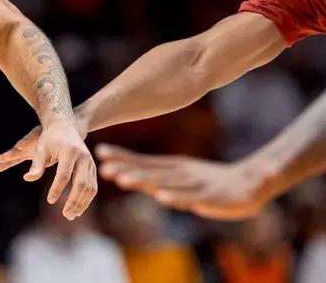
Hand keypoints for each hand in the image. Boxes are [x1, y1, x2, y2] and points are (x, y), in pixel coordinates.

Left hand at [0, 120, 96, 219]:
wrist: (65, 125)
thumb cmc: (49, 138)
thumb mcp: (40, 149)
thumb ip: (36, 164)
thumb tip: (28, 178)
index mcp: (70, 152)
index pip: (63, 175)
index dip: (57, 189)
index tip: (50, 201)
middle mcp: (83, 157)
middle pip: (81, 183)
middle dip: (73, 201)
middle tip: (65, 215)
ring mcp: (90, 162)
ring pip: (90, 187)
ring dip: (82, 203)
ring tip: (71, 215)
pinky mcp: (92, 167)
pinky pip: (93, 186)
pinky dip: (87, 198)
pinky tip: (78, 208)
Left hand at [96, 144, 269, 219]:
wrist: (251, 182)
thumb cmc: (209, 180)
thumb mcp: (179, 174)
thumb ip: (154, 175)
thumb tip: (123, 172)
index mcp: (173, 166)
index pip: (143, 161)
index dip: (122, 157)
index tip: (99, 152)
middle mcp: (181, 172)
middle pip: (149, 170)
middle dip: (126, 169)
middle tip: (103, 168)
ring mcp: (195, 184)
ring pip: (166, 182)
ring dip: (143, 180)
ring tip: (122, 180)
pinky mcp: (211, 197)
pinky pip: (191, 198)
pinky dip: (176, 197)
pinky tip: (161, 198)